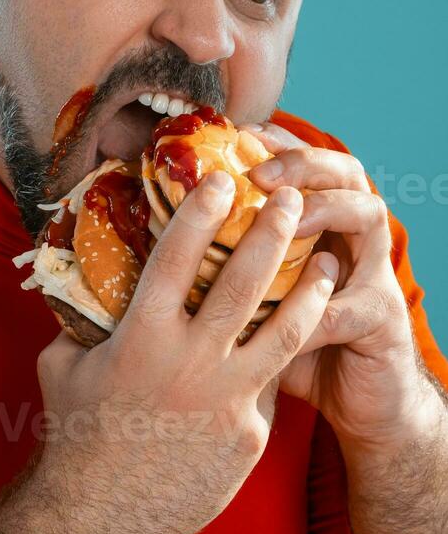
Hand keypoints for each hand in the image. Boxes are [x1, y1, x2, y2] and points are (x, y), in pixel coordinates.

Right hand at [36, 171, 337, 533]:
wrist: (96, 518)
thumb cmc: (74, 435)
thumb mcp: (63, 365)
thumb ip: (83, 319)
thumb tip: (85, 279)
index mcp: (141, 337)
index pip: (178, 257)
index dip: (200, 211)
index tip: (222, 178)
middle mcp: (190, 362)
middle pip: (245, 283)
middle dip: (272, 232)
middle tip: (290, 200)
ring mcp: (227, 400)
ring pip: (284, 331)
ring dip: (311, 289)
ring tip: (330, 261)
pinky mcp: (250, 435)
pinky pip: (267, 385)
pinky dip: (273, 360)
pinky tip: (282, 345)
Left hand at [243, 121, 440, 457]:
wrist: (354, 400)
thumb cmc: (291, 345)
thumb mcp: (253, 300)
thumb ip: (222, 269)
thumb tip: (150, 243)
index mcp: (318, 226)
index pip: (304, 165)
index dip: (278, 144)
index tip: (240, 133)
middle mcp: (350, 238)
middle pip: (343, 172)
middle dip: (302, 162)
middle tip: (261, 171)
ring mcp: (373, 273)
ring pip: (366, 214)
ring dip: (326, 208)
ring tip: (291, 214)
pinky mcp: (383, 318)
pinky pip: (354, 305)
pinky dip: (320, 309)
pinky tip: (290, 315)